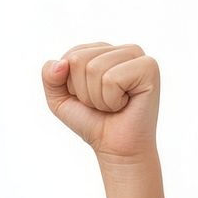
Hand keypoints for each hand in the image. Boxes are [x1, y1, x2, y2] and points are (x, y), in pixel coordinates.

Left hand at [41, 43, 159, 162]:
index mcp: (103, 50)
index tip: (88, 98)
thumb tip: (60, 64)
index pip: (70, 55)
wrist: (116, 148)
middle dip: (82, 92)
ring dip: (97, 98)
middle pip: (78, 60)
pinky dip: (111, 100)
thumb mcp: (60, 100)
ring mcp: (137, 55)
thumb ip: (49, 77)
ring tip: (113, 105)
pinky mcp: (148, 67)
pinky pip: (111, 79)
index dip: (71, 85)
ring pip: (94, 69)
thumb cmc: (92, 122)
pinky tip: (124, 105)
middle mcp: (121, 49)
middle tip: (101, 105)